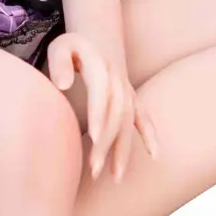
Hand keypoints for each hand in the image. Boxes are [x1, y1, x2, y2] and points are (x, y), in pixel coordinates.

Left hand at [43, 32, 158, 183]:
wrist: (96, 38)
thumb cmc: (72, 47)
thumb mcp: (61, 47)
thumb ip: (60, 63)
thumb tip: (62, 85)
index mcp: (100, 68)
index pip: (101, 94)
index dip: (99, 114)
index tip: (93, 137)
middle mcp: (118, 80)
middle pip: (115, 115)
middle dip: (107, 143)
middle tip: (94, 170)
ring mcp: (127, 90)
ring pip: (128, 122)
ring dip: (123, 150)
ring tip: (116, 177)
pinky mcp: (131, 98)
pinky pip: (143, 117)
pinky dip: (150, 135)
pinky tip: (155, 156)